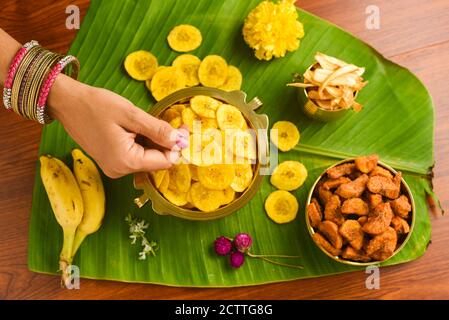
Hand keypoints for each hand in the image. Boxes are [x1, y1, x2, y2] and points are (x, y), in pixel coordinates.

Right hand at [47, 74, 188, 177]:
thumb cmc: (96, 105)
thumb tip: (180, 141)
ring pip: (147, 158)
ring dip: (155, 142)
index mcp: (126, 161)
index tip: (184, 128)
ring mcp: (114, 168)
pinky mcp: (111, 162)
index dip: (177, 146)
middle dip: (167, 143)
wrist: (66, 102)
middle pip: (156, 161)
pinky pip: (135, 156)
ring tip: (151, 122)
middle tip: (174, 122)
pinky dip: (143, 143)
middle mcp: (120, 170)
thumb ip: (158, 130)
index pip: (164, 161)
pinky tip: (140, 128)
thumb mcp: (131, 115)